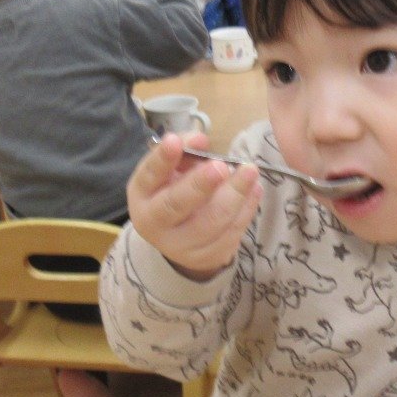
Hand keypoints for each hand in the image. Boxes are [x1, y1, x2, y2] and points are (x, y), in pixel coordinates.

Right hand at [126, 132, 260, 279]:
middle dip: (200, 184)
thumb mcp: (172, 168)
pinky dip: (246, 209)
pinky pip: (230, 234)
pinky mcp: (206, 257)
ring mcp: (180, 245)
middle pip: (176, 205)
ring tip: (250, 172)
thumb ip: (185, 150)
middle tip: (221, 165)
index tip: (175, 141)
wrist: (178, 236)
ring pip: (210, 222)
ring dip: (234, 195)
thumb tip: (200, 140)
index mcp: (142, 194)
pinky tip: (254, 190)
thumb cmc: (174, 190)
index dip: (162, 159)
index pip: (149, 175)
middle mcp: (154, 222)